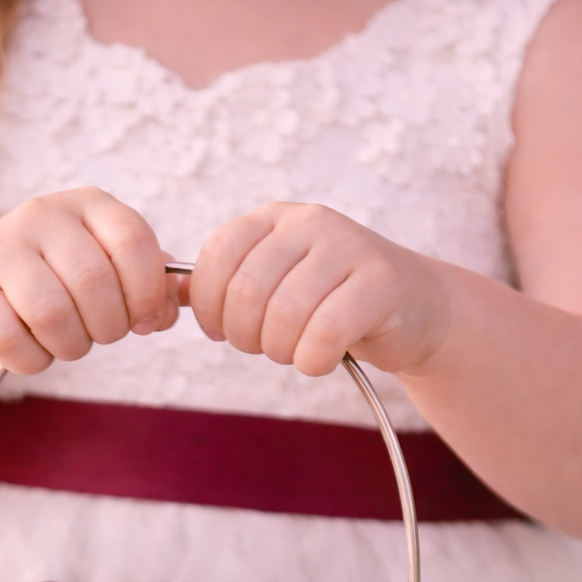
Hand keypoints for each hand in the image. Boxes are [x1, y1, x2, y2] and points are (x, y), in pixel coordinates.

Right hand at [0, 187, 178, 372]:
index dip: (148, 294)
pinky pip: (10, 339)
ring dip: (70, 346)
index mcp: (90, 206)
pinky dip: (31, 360)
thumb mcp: (111, 276)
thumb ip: (152, 288)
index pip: (135, 242)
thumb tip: (174, 305)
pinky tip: (31, 350)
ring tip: (65, 342)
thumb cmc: (61, 287)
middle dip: (108, 327)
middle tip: (98, 335)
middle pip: (94, 282)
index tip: (143, 321)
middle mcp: (43, 214)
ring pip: (52, 313)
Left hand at [188, 202, 450, 376]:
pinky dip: (314, 361)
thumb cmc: (334, 303)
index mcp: (274, 220)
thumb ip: (225, 287)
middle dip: (245, 337)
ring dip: (282, 352)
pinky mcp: (380, 281)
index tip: (221, 330)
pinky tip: (322, 359)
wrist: (415, 309)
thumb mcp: (275, 285)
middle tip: (266, 347)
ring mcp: (348, 248)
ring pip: (285, 315)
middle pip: (246, 292)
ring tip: (297, 353)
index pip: (215, 256)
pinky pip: (325, 333)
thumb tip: (166, 293)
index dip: (209, 306)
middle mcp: (309, 223)